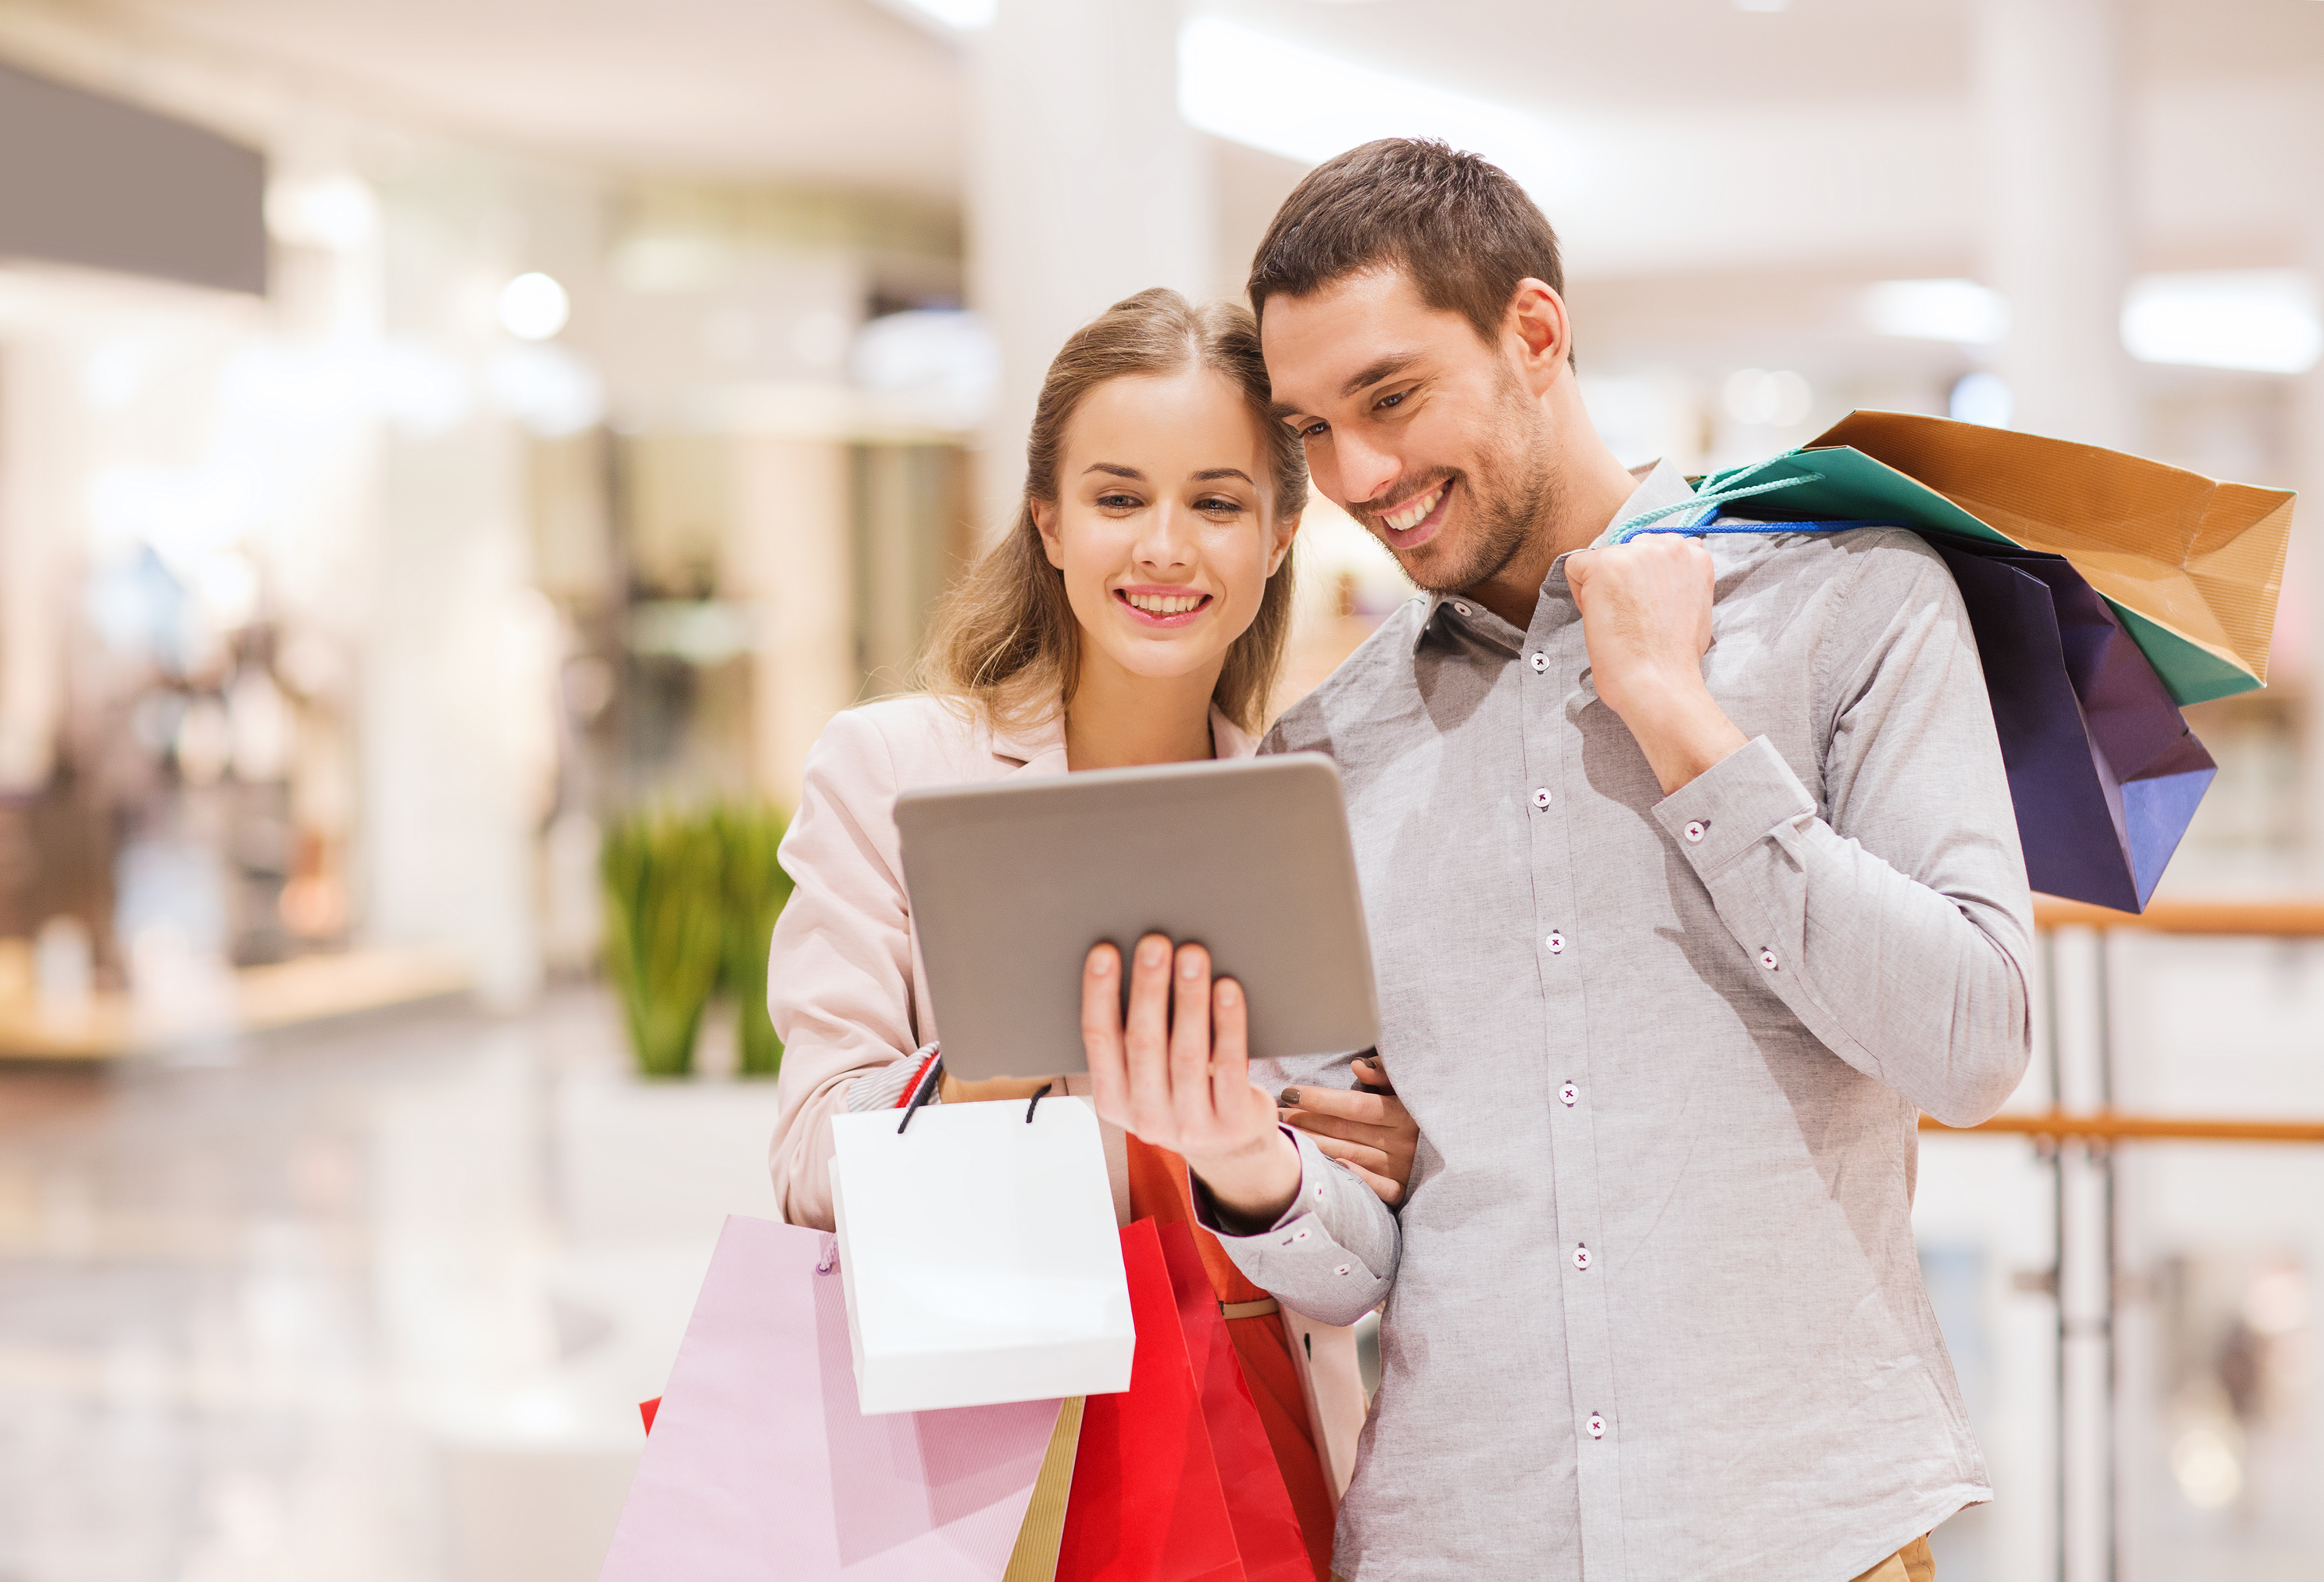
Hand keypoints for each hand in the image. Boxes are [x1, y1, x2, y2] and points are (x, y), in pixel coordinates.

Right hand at [1082, 934, 1300, 1226]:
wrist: (1232, 1149)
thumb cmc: (1182, 1092)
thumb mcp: (1146, 1079)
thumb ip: (1133, 1039)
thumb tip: (1136, 962)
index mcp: (1112, 1100)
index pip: (1098, 1040)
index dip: (1099, 994)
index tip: (1104, 951)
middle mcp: (1146, 1117)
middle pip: (1143, 1043)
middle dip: (1148, 988)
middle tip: (1155, 943)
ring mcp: (1190, 1125)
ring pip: (1187, 1052)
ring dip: (1189, 998)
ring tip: (1193, 955)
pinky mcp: (1231, 1122)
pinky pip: (1228, 1065)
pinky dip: (1228, 1024)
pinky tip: (1227, 989)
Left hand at [1279, 1053, 1417, 1204]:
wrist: (1458, 1140)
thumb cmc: (1422, 1106)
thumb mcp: (1409, 1084)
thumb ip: (1385, 1072)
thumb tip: (1358, 1066)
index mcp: (1404, 1112)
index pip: (1353, 1106)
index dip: (1319, 1099)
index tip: (1290, 1092)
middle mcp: (1403, 1141)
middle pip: (1345, 1130)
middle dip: (1308, 1120)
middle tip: (1280, 1114)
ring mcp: (1403, 1167)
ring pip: (1350, 1154)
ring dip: (1316, 1144)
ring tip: (1289, 1134)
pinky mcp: (1404, 1188)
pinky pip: (1377, 1188)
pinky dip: (1354, 1176)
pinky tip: (1330, 1166)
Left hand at [1564, 534, 1746, 794]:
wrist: (1659, 681)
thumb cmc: (1674, 657)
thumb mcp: (1694, 606)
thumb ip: (1679, 580)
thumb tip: (1660, 577)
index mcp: (1695, 554)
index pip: (1654, 551)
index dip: (1644, 583)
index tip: (1649, 610)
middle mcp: (1670, 545)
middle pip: (1627, 551)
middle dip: (1623, 580)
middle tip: (1633, 617)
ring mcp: (1637, 552)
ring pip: (1601, 561)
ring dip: (1602, 587)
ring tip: (1620, 619)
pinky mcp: (1605, 564)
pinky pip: (1575, 567)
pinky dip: (1580, 595)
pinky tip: (1602, 617)